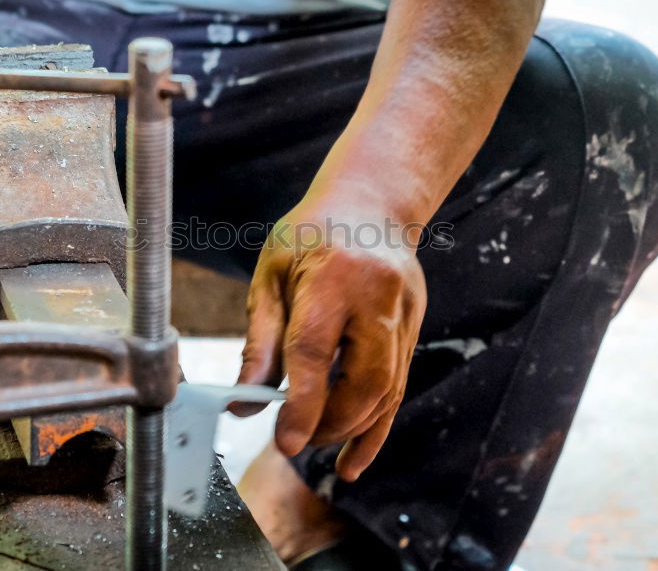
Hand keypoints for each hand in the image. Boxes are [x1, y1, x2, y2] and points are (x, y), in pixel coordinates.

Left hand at [235, 199, 426, 480]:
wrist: (373, 202)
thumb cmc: (313, 233)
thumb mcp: (273, 274)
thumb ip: (260, 340)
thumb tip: (242, 402)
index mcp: (332, 275)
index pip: (315, 349)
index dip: (302, 402)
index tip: (285, 441)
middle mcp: (378, 296)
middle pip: (366, 378)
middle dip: (331, 423)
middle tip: (297, 441)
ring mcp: (405, 313)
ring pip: (389, 390)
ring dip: (355, 431)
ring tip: (324, 453)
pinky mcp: (415, 327)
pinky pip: (399, 386)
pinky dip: (378, 424)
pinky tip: (356, 456)